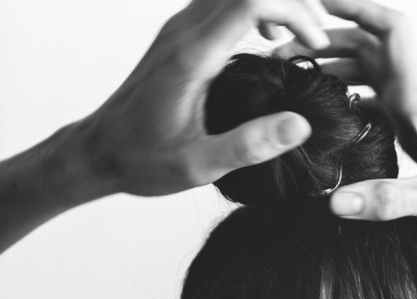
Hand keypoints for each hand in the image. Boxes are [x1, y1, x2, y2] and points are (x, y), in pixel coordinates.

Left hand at [79, 0, 329, 196]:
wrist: (100, 151)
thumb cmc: (144, 161)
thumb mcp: (200, 165)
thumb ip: (250, 145)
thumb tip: (301, 124)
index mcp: (192, 57)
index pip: (250, 0)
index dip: (293, 10)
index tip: (316, 44)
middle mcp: (184, 31)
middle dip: (291, 3)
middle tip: (316, 40)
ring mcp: (180, 28)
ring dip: (272, 4)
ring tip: (298, 39)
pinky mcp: (180, 35)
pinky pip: (224, 3)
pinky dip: (254, 10)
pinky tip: (268, 39)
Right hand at [275, 0, 416, 225]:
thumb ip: (389, 200)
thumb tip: (335, 203)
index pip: (386, 29)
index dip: (351, 6)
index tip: (312, 1)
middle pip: (367, 48)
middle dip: (326, 42)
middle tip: (283, 55)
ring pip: (374, 74)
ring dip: (339, 69)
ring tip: (301, 83)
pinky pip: (382, 101)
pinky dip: (356, 97)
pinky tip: (339, 120)